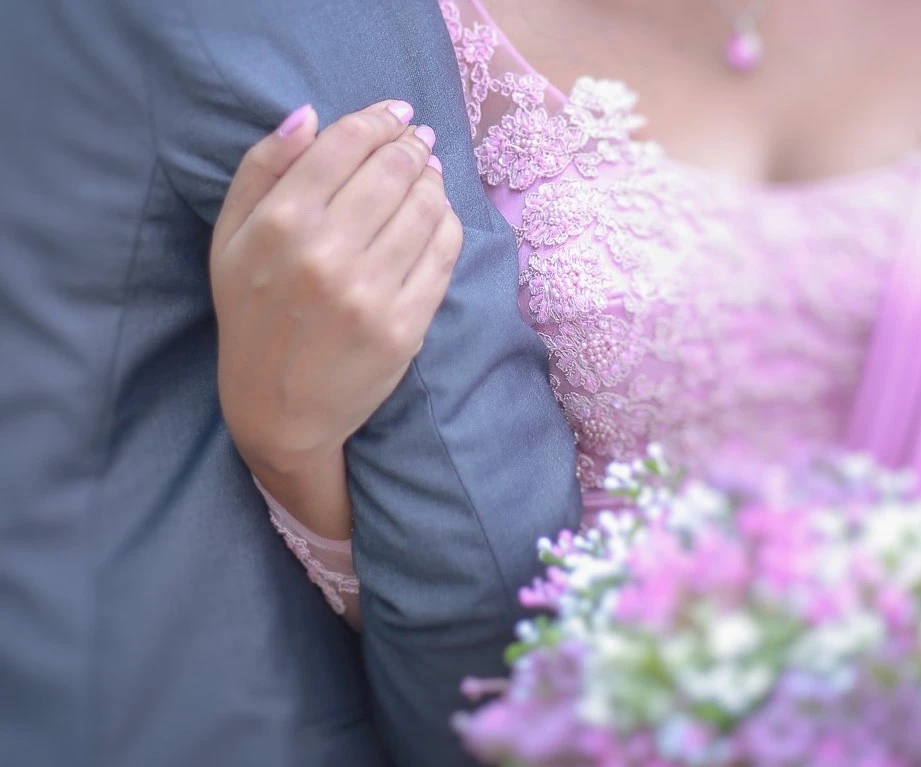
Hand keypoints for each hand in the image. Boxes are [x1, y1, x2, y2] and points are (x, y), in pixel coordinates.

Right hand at [210, 100, 461, 480]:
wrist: (277, 409)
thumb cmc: (250, 318)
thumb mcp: (229, 239)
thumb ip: (261, 170)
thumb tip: (309, 114)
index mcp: (281, 225)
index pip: (348, 145)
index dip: (379, 119)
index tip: (396, 113)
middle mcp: (328, 254)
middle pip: (394, 169)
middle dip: (411, 144)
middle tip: (417, 141)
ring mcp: (371, 293)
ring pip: (426, 206)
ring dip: (433, 179)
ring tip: (428, 174)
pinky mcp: (406, 326)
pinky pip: (444, 253)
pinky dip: (447, 222)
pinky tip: (437, 215)